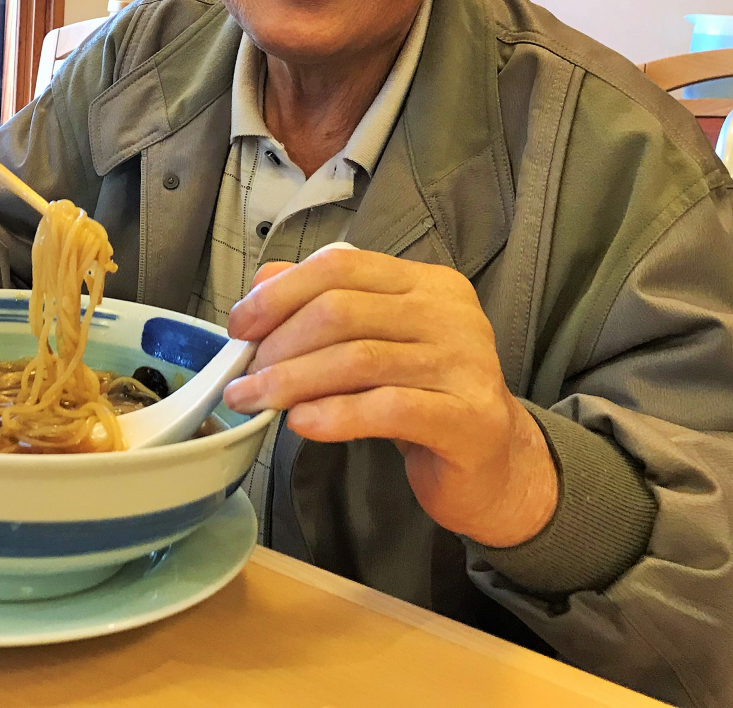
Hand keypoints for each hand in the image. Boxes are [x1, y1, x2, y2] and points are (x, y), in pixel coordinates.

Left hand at [221, 248, 558, 547]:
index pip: (342, 266)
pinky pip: (387, 408)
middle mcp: (451, 313)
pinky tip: (301, 424)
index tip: (239, 327)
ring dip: (291, 381)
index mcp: (427, 283)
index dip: (280, 293)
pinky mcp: (468, 418)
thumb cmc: (424, 399)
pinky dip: (334, 414)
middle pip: (342, 311)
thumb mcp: (376, 343)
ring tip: (254, 401)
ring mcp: (466, 364)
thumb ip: (326, 306)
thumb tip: (262, 284)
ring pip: (358, 359)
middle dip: (279, 343)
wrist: (493, 467)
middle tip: (244, 377)